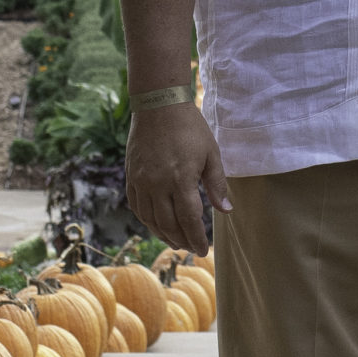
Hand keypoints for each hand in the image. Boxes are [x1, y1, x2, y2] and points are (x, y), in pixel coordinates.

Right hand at [125, 104, 230, 254]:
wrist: (158, 105)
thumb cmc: (190, 128)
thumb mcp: (211, 154)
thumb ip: (217, 184)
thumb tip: (226, 211)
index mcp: (181, 179)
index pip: (189, 220)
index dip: (196, 238)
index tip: (202, 251)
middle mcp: (158, 184)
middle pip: (168, 224)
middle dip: (181, 240)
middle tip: (190, 249)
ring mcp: (141, 181)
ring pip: (150, 219)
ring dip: (163, 234)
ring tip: (175, 242)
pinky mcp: (131, 176)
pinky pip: (136, 206)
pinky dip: (146, 220)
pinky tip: (156, 225)